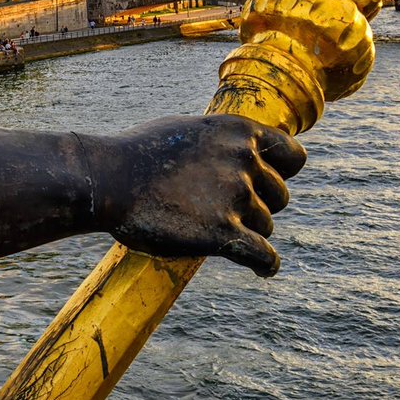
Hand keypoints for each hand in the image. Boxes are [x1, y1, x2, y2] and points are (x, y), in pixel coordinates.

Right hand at [92, 115, 305, 276]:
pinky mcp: (222, 232)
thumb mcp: (186, 130)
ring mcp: (235, 196)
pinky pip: (263, 257)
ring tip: (212, 230)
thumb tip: (242, 150)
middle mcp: (243, 160)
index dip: (282, 173)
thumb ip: (220, 141)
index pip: (293, 157)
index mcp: (237, 131)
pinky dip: (265, 265)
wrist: (106, 179)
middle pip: (279, 196)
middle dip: (259, 205)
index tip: (266, 184)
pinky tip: (261, 269)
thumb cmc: (137, 154)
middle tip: (225, 211)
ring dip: (246, 232)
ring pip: (265, 226)